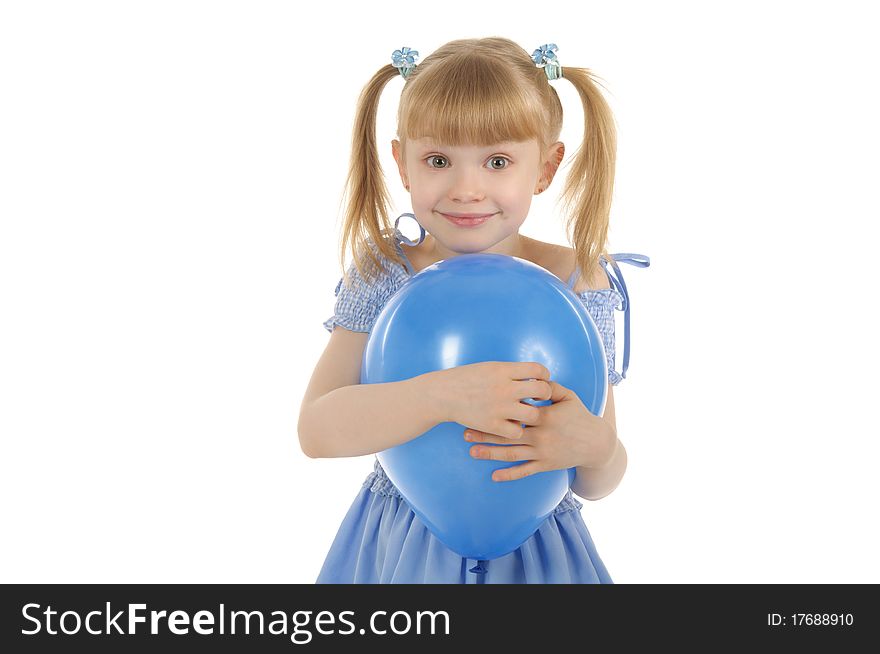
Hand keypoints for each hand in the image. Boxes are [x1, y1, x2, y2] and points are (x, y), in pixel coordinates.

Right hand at [431, 361, 551, 438]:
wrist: (442, 394)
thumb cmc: (467, 379)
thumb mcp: (490, 367)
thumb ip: (512, 371)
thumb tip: (535, 376)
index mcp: (504, 370)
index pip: (538, 369)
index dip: (544, 376)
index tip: (539, 381)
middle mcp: (504, 388)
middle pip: (542, 391)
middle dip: (544, 395)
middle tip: (538, 398)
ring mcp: (499, 408)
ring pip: (534, 415)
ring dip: (533, 415)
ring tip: (525, 413)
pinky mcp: (492, 425)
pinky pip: (517, 431)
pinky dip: (516, 429)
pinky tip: (510, 424)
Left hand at [464, 381, 616, 481]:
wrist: (596, 443)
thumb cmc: (580, 416)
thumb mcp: (568, 396)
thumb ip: (549, 387)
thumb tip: (532, 378)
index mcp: (544, 417)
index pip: (516, 413)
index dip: (497, 412)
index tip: (478, 409)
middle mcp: (541, 436)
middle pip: (507, 435)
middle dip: (485, 434)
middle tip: (465, 432)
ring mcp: (542, 452)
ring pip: (512, 454)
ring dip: (491, 454)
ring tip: (472, 452)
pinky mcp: (545, 465)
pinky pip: (524, 471)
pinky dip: (509, 475)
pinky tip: (493, 476)